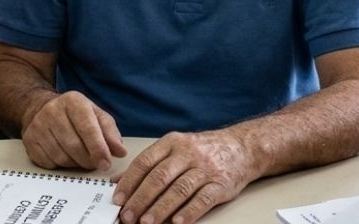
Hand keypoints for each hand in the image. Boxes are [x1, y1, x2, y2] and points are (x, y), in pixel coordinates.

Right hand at [21, 91, 125, 170]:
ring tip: (80, 157)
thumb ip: (110, 132)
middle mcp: (52, 111)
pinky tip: (64, 155)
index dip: (98, 148)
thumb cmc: (74, 114)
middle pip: (74, 146)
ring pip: (62, 157)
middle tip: (95, 163)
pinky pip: (49, 163)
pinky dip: (60, 165)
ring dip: (75, 163)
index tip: (106, 163)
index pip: (88, 128)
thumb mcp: (95, 115)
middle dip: (88, 160)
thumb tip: (120, 151)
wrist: (39, 107)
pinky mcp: (29, 141)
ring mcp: (38, 126)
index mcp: (73, 101)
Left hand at [111, 131, 250, 223]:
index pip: (145, 162)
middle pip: (159, 177)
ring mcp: (205, 168)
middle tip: (128, 216)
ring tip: (147, 222)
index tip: (117, 199)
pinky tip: (177, 222)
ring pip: (179, 189)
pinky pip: (203, 199)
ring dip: (161, 208)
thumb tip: (117, 181)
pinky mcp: (221, 184)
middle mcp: (187, 153)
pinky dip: (189, 212)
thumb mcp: (174, 148)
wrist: (241, 147)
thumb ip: (147, 164)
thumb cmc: (202, 150)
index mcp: (171, 143)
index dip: (129, 182)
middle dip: (141, 199)